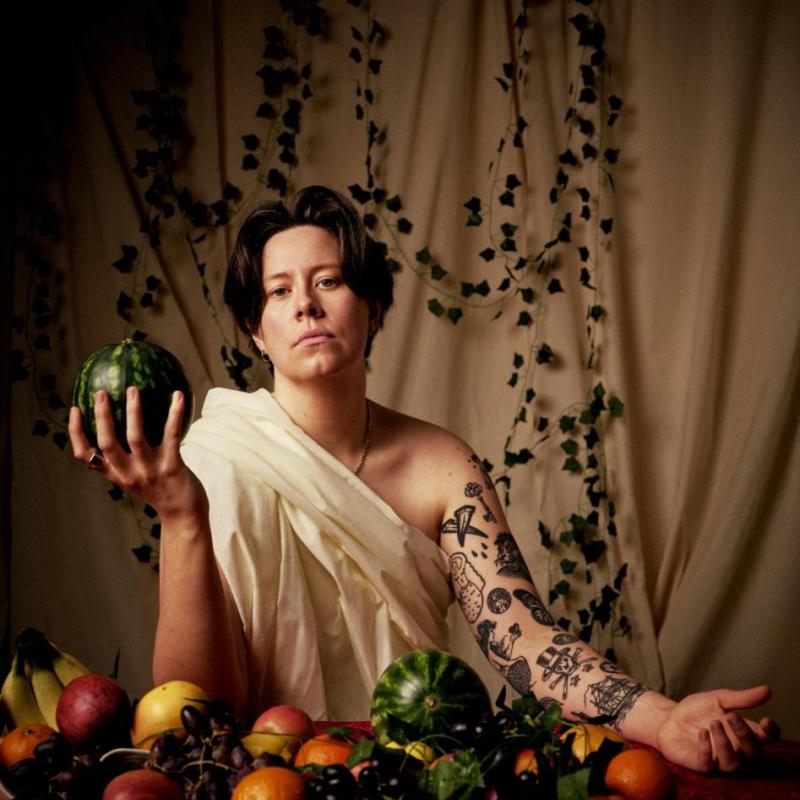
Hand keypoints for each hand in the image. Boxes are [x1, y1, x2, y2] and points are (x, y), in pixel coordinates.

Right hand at [69, 386, 206, 522]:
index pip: (85, 456)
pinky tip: (178, 395)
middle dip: (102, 417)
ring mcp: (149, 471)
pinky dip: (174, 414)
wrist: (184, 514)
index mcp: (116, 475)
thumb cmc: (160, 490)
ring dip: (133, 412)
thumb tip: (124, 423)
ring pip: (135, 438)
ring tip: (133, 390)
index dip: (76, 433)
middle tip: (101, 392)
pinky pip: (171, 435)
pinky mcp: (172, 467)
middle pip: (107, 443)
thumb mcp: (135, 478)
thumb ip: (126, 459)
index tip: (74, 409)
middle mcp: (128, 474)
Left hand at [656, 685, 778, 771]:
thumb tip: (767, 690)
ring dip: (725, 743)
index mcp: (743, 733)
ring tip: (713, 723)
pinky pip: (708, 765)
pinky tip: (701, 733)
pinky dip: (706, 749)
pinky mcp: (701, 765)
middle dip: (746, 735)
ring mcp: (718, 760)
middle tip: (731, 716)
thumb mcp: (718, 699)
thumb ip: (742, 698)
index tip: (766, 721)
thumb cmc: (697, 711)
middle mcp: (735, 750)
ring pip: (733, 764)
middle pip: (754, 753)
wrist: (669, 718)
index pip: (766, 739)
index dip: (771, 733)